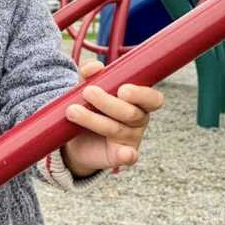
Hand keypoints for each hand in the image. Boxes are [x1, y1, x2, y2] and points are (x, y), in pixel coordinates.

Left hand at [62, 59, 163, 176]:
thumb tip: (93, 67)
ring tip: (71, 110)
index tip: (122, 90)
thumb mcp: (87, 87)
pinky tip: (125, 153)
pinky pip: (127, 157)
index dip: (141, 94)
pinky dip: (127, 155)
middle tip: (87, 92)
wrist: (76, 139)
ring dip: (92, 119)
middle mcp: (139, 119)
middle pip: (130, 113)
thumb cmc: (89, 107)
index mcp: (138, 100)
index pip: (152, 98)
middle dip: (107, 102)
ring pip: (116, 129)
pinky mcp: (120, 155)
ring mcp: (131, 138)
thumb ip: (90, 76)